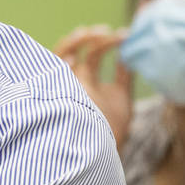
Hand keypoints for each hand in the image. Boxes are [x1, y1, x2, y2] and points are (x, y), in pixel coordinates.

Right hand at [54, 25, 132, 145]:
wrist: (106, 153)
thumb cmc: (112, 128)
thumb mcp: (122, 96)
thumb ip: (124, 74)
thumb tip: (131, 51)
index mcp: (86, 80)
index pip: (90, 53)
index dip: (105, 40)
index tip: (123, 34)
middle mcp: (72, 80)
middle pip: (72, 49)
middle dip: (86, 37)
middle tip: (105, 31)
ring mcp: (65, 86)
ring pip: (60, 54)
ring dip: (75, 42)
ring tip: (94, 33)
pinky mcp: (61, 94)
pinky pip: (54, 73)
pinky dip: (62, 61)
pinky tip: (76, 56)